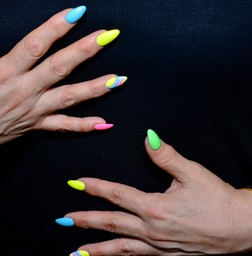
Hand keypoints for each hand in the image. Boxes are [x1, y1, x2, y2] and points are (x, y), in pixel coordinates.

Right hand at [0, 7, 125, 143]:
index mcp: (6, 71)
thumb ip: (1, 51)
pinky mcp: (39, 125)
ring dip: (95, 88)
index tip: (78, 13)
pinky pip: (64, 127)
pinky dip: (84, 126)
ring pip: (69, 98)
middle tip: (108, 35)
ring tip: (119, 79)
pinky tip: (105, 123)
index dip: (55, 28)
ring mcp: (35, 109)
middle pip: (59, 68)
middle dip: (84, 50)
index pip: (35, 46)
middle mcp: (25, 90)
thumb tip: (6, 24)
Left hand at [63, 130, 251, 255]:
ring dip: (97, 249)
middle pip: (112, 223)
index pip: (117, 194)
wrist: (241, 226)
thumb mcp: (192, 173)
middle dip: (86, 220)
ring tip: (76, 252)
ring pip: (120, 249)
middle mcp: (152, 230)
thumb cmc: (217, 199)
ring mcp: (159, 247)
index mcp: (155, 208)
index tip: (77, 183)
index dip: (96, 187)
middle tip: (64, 219)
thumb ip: (166, 156)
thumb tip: (148, 137)